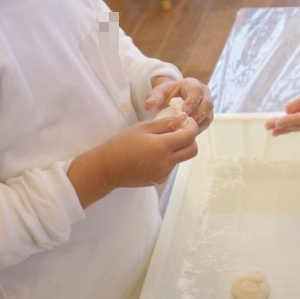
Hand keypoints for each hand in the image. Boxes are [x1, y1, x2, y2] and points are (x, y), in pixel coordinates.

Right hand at [69, 115, 199, 206]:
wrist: (107, 168)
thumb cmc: (122, 144)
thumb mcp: (143, 128)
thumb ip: (166, 123)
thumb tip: (184, 119)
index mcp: (162, 147)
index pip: (189, 136)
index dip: (192, 126)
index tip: (187, 121)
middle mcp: (166, 162)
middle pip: (193, 151)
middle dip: (191, 139)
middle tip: (180, 131)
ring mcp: (164, 173)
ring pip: (182, 158)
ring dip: (179, 148)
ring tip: (160, 141)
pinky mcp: (159, 180)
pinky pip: (171, 166)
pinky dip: (169, 158)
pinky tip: (153, 154)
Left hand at [146, 77, 213, 131]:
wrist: (173, 98)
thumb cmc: (166, 94)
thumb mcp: (159, 93)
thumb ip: (153, 98)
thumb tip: (148, 106)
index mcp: (193, 85)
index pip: (196, 92)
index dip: (192, 102)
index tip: (183, 112)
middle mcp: (204, 94)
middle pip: (207, 104)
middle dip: (197, 115)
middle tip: (185, 125)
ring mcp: (207, 105)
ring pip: (208, 115)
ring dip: (198, 124)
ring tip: (185, 132)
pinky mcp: (207, 115)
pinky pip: (206, 123)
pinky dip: (197, 129)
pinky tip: (187, 135)